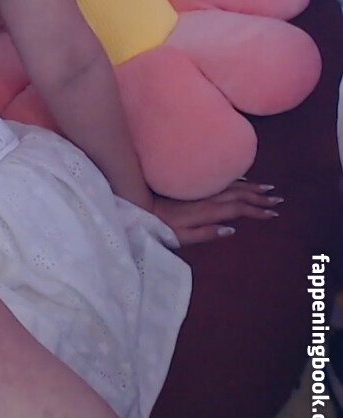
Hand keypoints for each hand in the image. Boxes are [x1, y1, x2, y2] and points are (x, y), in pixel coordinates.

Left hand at [151, 180, 282, 245]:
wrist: (138, 203)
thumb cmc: (159, 226)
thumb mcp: (182, 237)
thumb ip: (207, 233)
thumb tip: (231, 230)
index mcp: (207, 210)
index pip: (238, 210)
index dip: (257, 212)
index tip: (274, 214)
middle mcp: (207, 197)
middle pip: (239, 195)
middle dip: (260, 197)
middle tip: (278, 199)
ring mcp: (201, 190)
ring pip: (232, 186)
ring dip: (251, 187)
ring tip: (268, 188)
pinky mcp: (193, 186)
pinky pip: (220, 181)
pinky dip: (235, 181)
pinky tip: (242, 180)